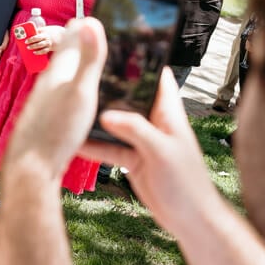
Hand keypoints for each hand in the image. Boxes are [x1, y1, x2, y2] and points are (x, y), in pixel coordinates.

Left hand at [3, 18, 105, 180]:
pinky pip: (62, 99)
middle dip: (80, 47)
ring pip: (63, 79)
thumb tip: (90, 20)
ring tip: (92, 67)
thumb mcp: (80, 93)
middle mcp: (48, 84)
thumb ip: (88, 59)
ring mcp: (45, 103)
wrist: (31, 169)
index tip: (93, 16)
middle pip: (66, 58)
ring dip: (77, 70)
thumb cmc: (55, 132)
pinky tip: (79, 103)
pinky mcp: (46, 121)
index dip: (83, 27)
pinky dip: (73, 93)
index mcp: (57, 72)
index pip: (70, 39)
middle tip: (95, 37)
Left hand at [25, 25, 64, 54]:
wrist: (61, 35)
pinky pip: (44, 51)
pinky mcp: (50, 47)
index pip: (37, 36)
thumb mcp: (44, 29)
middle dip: (33, 45)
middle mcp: (47, 38)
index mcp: (45, 33)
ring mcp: (49, 43)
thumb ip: (37, 31)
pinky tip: (35, 52)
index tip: (26, 41)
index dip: (31, 39)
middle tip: (27, 46)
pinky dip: (39, 52)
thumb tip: (28, 33)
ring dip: (35, 48)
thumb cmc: (50, 31)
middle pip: (39, 42)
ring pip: (42, 47)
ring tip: (29, 48)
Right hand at [78, 68, 217, 238]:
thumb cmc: (187, 184)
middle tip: (84, 73)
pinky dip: (95, 145)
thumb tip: (107, 114)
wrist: (191, 220)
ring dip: (98, 117)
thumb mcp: (161, 151)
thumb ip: (136, 130)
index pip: (157, 77)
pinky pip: (110, 148)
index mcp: (169, 114)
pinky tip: (75, 141)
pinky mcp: (133, 160)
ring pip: (116, 123)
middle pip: (130, 97)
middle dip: (110, 87)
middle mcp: (155, 123)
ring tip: (73, 105)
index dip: (142, 60)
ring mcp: (143, 142)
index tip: (119, 45)